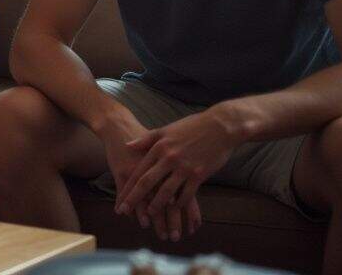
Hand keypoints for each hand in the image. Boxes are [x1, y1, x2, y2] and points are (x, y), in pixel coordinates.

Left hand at [114, 108, 235, 239]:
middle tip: (124, 211)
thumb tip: (127, 145)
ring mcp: (184, 167)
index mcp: (159, 147)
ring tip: (149, 215)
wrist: (220, 126)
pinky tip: (175, 208)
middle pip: (147, 182)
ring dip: (157, 205)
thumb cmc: (191, 127)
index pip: (139, 171)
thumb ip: (146, 139)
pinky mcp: (199, 174)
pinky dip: (180, 202)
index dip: (128, 186)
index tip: (120, 197)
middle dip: (134, 198)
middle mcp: (169, 158)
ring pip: (166, 191)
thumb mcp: (165, 130)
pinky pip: (187, 193)